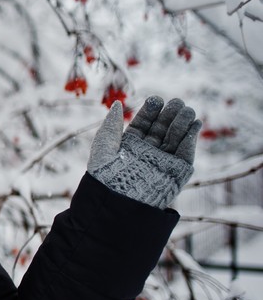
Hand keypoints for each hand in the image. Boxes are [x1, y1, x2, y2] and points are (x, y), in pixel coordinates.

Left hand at [87, 96, 201, 208]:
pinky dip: (191, 139)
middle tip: (176, 102)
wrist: (117, 200)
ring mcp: (162, 161)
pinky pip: (186, 153)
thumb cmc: (105, 174)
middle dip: (169, 114)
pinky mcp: (177, 172)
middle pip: (162, 128)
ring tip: (186, 109)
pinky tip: (194, 124)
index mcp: (130, 146)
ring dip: (182, 122)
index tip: (155, 99)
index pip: (143, 124)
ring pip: (175, 138)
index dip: (150, 111)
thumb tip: (117, 104)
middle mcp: (147, 152)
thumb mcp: (104, 145)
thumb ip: (111, 124)